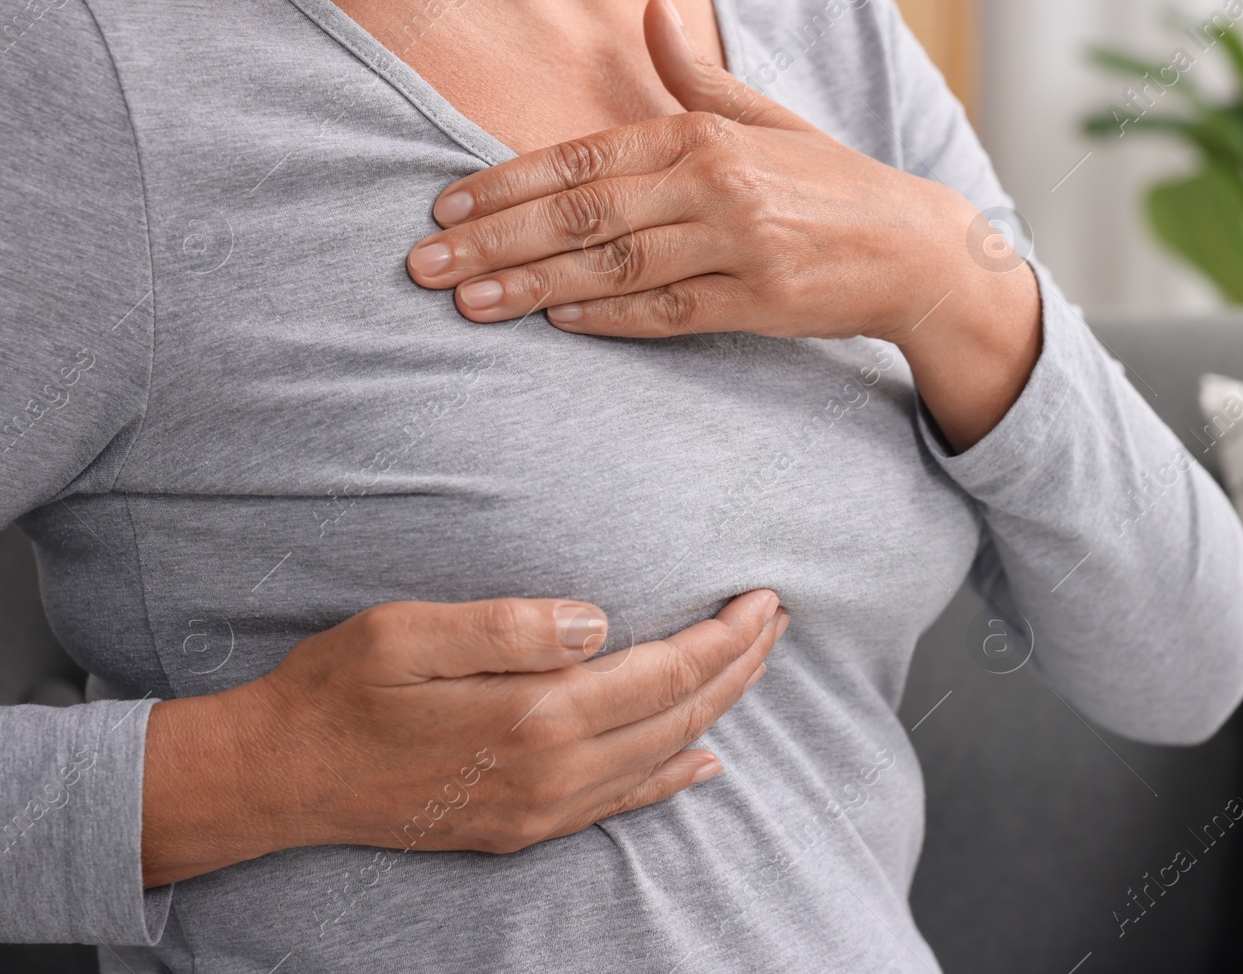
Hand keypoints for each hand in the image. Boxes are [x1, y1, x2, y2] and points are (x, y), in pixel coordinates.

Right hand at [141, 590, 787, 885]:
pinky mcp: (522, 828)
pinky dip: (671, 777)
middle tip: (777, 620)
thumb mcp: (406, 632)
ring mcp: (539, 810)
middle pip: (678, 716)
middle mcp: (550, 774)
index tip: (762, 600)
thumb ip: (508, 626)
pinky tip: (702, 762)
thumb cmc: (337, 690)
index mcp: (532, 716)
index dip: (723, 637)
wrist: (280, 779)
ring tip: (753, 665)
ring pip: (661, 757)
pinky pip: (621, 803)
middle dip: (738, 666)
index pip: (665, 672)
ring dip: (717, 709)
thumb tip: (597, 619)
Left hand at [407, 0, 1041, 451]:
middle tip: (425, 263)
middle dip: (495, 240)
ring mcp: (740, 247)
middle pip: (583, 214)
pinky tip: (555, 323)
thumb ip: (695, 76)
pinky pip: (669, 313)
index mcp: (706, 136)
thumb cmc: (829, 181)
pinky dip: (609, 320)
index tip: (446, 204)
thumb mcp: (765, 116)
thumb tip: (650, 9)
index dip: (508, 182)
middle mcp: (717, 186)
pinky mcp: (761, 303)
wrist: (914, 245)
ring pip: (615, 266)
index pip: (584, 156)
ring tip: (467, 303)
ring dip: (533, 286)